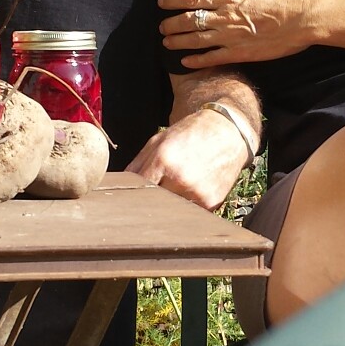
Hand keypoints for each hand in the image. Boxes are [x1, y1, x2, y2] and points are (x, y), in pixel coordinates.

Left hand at [126, 110, 252, 208]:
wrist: (227, 132)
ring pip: (171, 212)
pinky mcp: (211, 203)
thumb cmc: (190, 135)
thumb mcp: (158, 141)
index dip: (132, 197)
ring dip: (168, 206)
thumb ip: (137, 165)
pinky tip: (191, 189)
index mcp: (163, 160)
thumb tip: (117, 187)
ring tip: (175, 188)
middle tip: (151, 197)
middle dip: (150, 202)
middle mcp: (181, 178)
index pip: (138, 190)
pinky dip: (186, 206)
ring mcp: (197, 193)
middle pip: (153, 204)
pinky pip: (190, 213)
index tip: (130, 201)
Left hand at [158, 0, 314, 67]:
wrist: (300, 20)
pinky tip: (184, 62)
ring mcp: (230, 36)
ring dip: (178, 41)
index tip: (162, 1)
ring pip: (196, 39)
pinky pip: (211, 58)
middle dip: (172, 23)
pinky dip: (195, 60)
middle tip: (162, 26)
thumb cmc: (282, 3)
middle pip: (189, 19)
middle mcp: (225, 17)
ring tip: (166, 42)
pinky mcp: (239, 53)